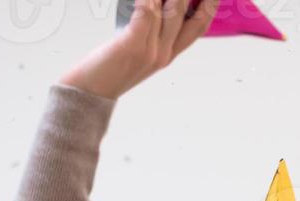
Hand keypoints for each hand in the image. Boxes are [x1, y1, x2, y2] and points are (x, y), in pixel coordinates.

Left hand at [58, 0, 219, 101]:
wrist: (89, 93)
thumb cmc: (108, 71)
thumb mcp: (138, 53)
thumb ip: (151, 32)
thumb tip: (155, 6)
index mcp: (168, 55)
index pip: (199, 26)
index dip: (210, 5)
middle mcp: (164, 53)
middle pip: (186, 13)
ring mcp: (151, 50)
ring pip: (169, 9)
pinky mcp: (133, 45)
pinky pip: (146, 12)